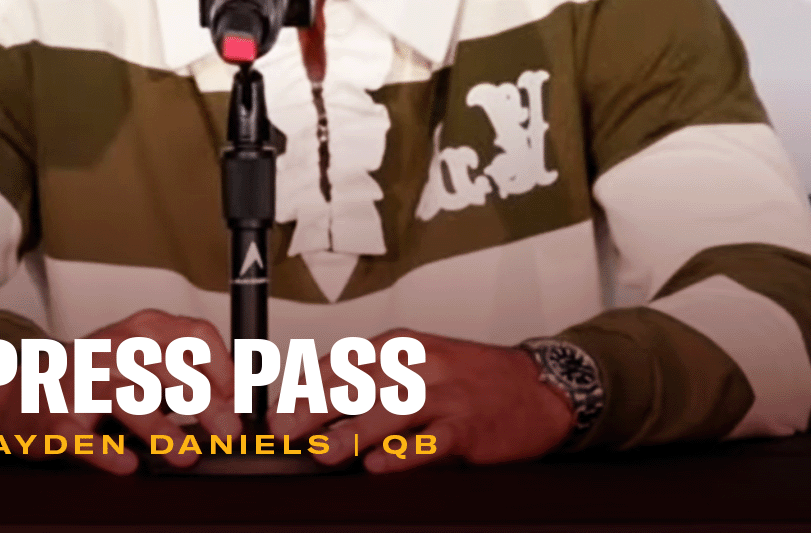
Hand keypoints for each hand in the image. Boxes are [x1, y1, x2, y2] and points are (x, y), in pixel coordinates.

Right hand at [0, 309, 240, 473]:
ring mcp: (83, 382)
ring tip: (185, 456)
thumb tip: (235, 404)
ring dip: (161, 429)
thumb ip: (186, 374)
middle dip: (204, 400)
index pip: (196, 335)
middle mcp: (116, 347)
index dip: (224, 367)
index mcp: (144, 330)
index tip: (242, 399)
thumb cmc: (96, 378)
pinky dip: (107, 453)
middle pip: (169, 367)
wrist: (22, 393)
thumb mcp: (144, 362)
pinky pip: (83, 437)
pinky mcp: (57, 418)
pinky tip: (128, 466)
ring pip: (129, 397)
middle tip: (228, 431)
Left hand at [268, 330, 574, 472]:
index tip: (275, 409)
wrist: (535, 386)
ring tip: (323, 452)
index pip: (342, 362)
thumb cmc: (469, 378)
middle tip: (283, 429)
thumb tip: (316, 401)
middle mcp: (418, 364)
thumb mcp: (417, 363)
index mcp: (400, 346)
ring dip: (354, 431)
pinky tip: (382, 464)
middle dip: (316, 406)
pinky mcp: (469, 426)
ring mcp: (445, 394)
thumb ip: (372, 378)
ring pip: (392, 409)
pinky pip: (434, 440)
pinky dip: (407, 453)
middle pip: (359, 383)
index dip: (305, 387)